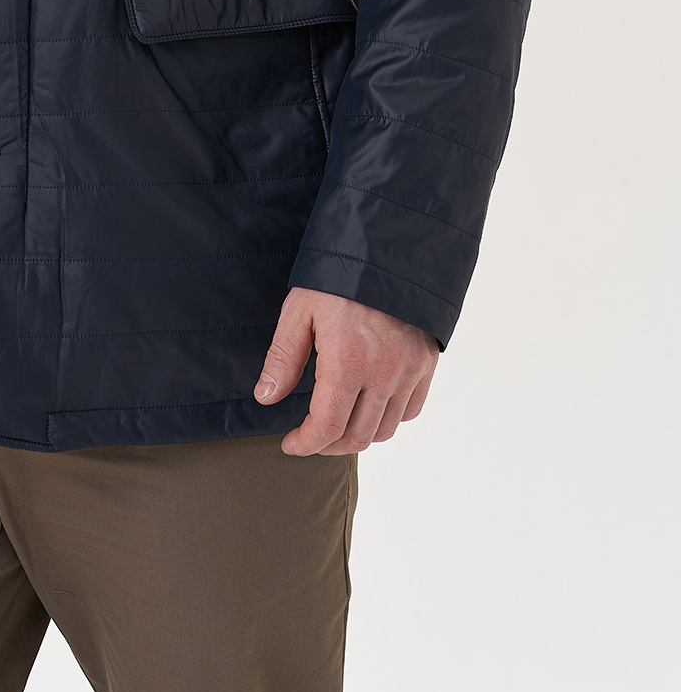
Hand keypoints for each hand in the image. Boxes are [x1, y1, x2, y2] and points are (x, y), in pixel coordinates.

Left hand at [254, 286, 437, 455]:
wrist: (388, 246)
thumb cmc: (338, 276)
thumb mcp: (300, 310)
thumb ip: (283, 357)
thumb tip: (266, 397)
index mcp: (347, 362)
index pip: (327, 427)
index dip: (305, 444)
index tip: (290, 444)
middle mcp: (383, 374)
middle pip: (357, 436)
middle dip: (328, 445)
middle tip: (310, 437)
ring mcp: (409, 371)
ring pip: (386, 429)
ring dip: (358, 435)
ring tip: (338, 424)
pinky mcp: (426, 363)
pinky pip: (410, 410)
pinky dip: (389, 418)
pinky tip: (369, 406)